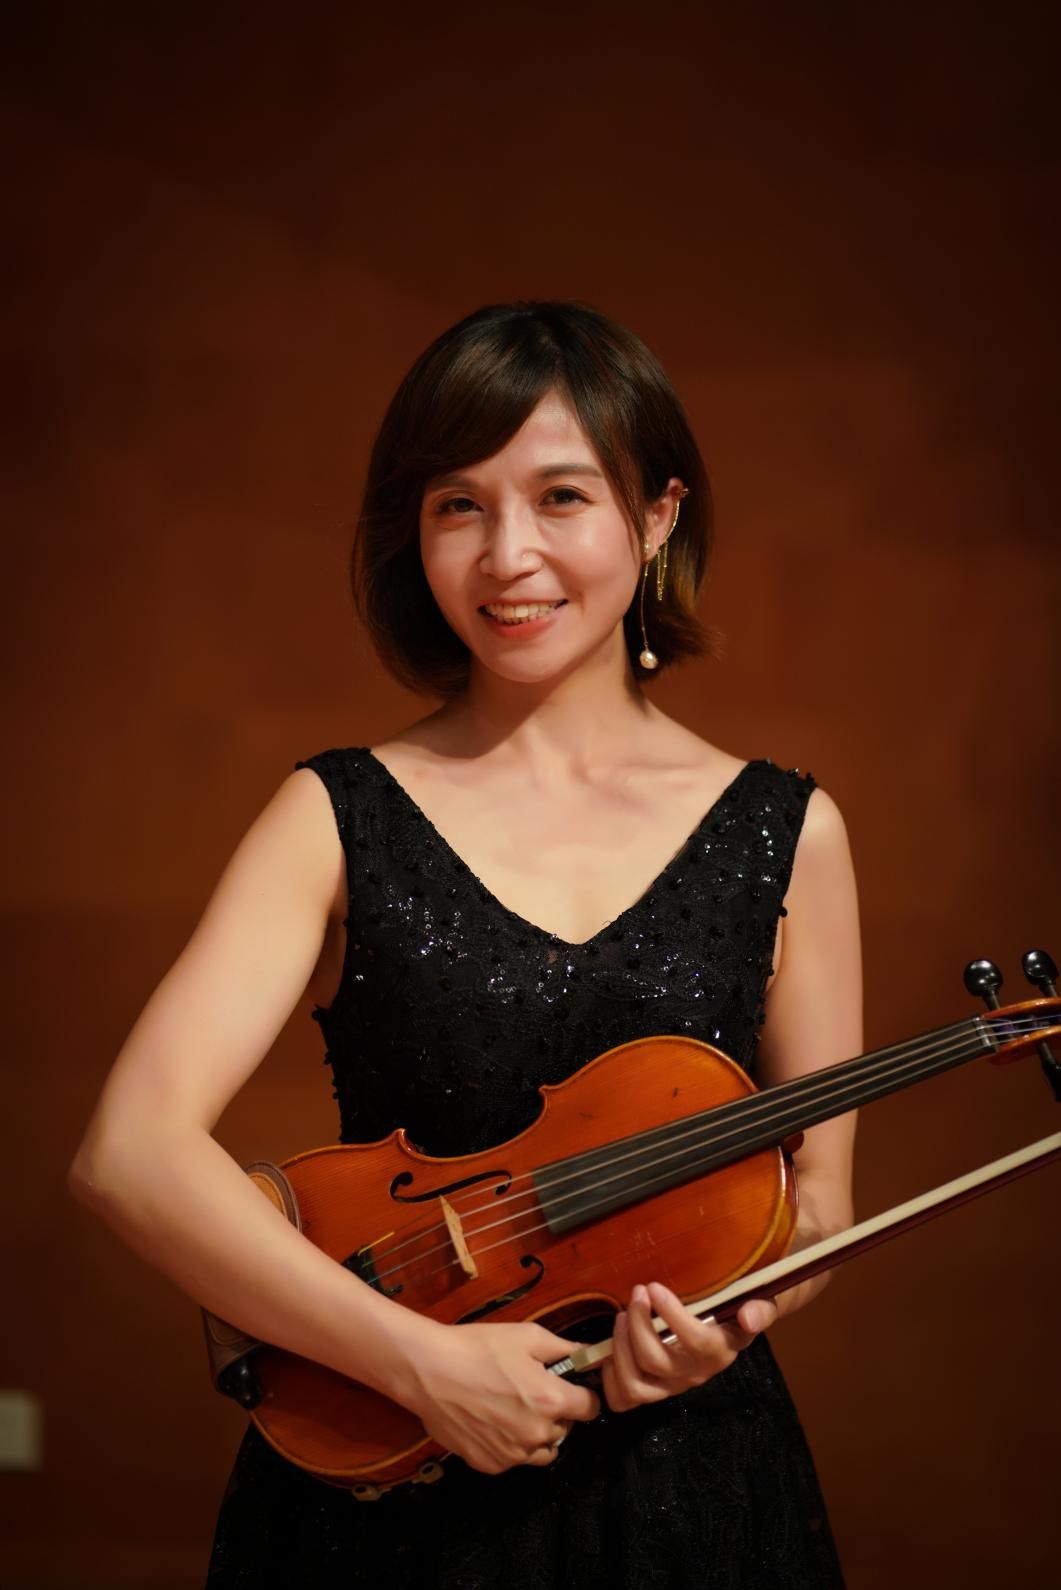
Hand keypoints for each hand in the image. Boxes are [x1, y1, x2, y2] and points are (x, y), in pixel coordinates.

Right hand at [402, 1318, 599, 1474]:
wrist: (429, 1371)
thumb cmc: (479, 1348)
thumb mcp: (527, 1336)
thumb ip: (565, 1348)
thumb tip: (591, 1354)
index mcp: (550, 1401)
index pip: (590, 1408)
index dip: (582, 1394)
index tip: (569, 1386)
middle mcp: (536, 1435)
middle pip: (566, 1430)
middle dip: (556, 1413)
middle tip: (532, 1391)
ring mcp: (512, 1455)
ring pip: (541, 1450)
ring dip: (537, 1434)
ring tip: (513, 1409)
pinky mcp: (489, 1465)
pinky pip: (513, 1459)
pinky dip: (510, 1445)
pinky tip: (491, 1421)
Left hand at [602, 1282, 777, 1413]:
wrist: (731, 1329)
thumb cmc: (736, 1311)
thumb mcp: (758, 1304)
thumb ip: (760, 1310)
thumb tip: (750, 1316)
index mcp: (719, 1352)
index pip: (697, 1342)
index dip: (672, 1316)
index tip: (654, 1287)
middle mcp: (694, 1375)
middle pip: (656, 1360)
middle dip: (638, 1324)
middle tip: (636, 1294)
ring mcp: (670, 1387)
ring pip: (635, 1384)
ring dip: (620, 1347)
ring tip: (623, 1315)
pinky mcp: (651, 1390)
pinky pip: (622, 1399)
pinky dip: (610, 1374)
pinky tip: (612, 1343)